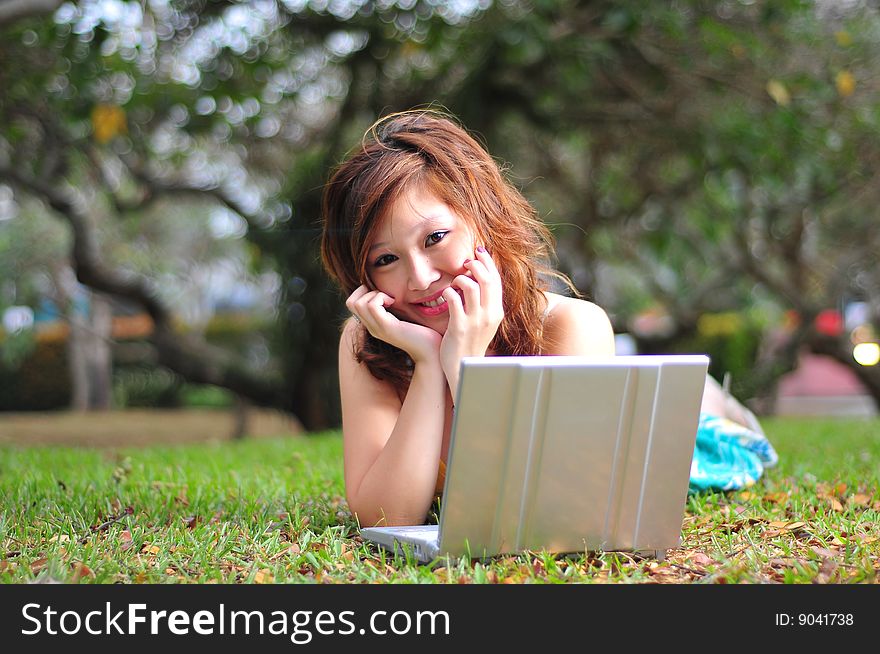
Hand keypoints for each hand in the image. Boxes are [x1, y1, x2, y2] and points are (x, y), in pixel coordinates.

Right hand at [346, 285, 441, 363]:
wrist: (432, 352)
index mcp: (374, 325)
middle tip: (385, 295)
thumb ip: (396, 309)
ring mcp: (377, 328)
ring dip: (374, 294)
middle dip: (365, 290)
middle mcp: (372, 328)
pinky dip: (381, 297)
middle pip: (351, 302)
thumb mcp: (405, 317)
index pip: (352, 304)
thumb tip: (393, 294)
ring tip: (390, 299)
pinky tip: (394, 302)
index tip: (383, 293)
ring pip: (358, 303)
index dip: (363, 292)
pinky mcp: (387, 327)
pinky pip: (372, 305)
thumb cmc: (423, 334)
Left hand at [439, 246, 503, 398]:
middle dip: (476, 265)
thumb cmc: (470, 343)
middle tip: (465, 263)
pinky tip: (446, 295)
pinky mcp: (460, 327)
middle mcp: (489, 315)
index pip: (496, 280)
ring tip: (454, 283)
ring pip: (471, 286)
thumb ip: (483, 303)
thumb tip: (478, 279)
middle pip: (487, 279)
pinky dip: (449, 292)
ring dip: (460, 279)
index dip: (488, 262)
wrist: (463, 368)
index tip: (479, 252)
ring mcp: (475, 321)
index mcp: (497, 312)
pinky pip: (454, 300)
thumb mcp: (483, 322)